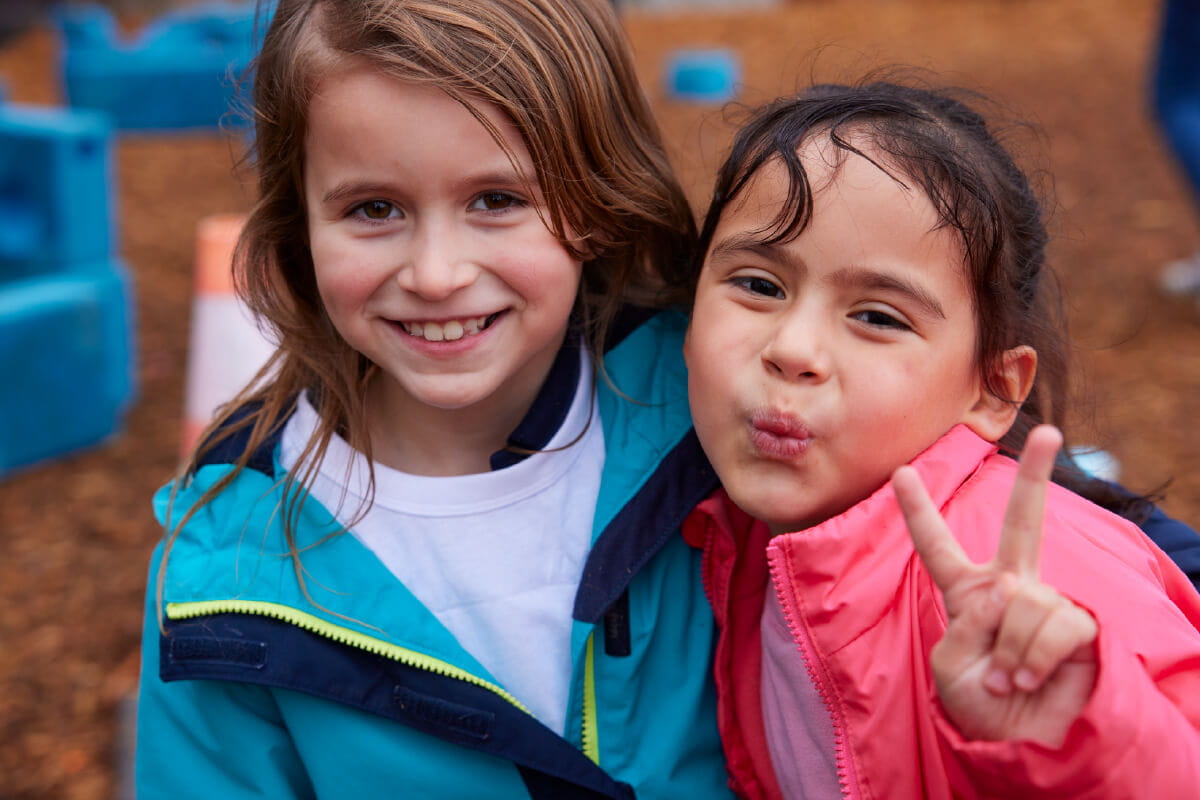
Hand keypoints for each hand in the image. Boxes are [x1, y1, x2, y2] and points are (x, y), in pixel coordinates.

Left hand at [892, 425, 1097, 746]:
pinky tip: (1031, 682)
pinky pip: (1048, 625)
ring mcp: (1045, 602)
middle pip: (1021, 523)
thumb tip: (1010, 594)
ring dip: (1008, 654)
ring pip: (1021, 602)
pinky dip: (1031, 661)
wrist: (1024, 743)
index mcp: (967, 593)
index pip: (937, 546)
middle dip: (1038, 477)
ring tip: (1009, 681)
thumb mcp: (950, 668)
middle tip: (1053, 434)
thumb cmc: (983, 707)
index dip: (917, 511)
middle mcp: (1009, 588)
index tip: (902, 471)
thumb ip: (966, 628)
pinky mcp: (1078, 624)